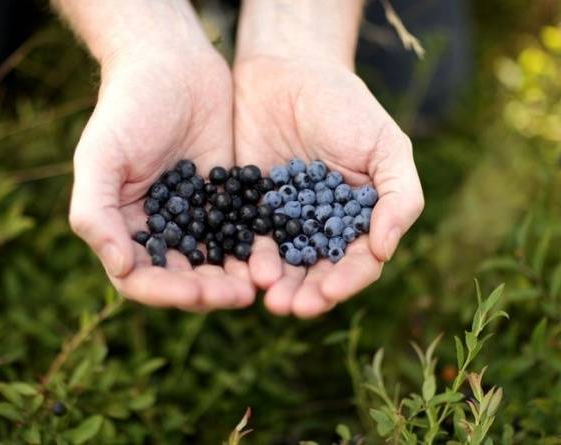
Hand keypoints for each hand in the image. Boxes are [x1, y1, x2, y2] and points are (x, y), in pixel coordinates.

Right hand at [65, 2, 253, 309]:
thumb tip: (120, 268)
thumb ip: (96, 212)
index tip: (195, 291)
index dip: (165, 290)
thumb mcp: (100, 157)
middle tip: (238, 295)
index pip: (139, 277)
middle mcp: (159, 228)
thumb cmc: (127, 108)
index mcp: (123, 226)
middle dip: (209, 291)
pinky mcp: (226, 198)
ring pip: (215, 262)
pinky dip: (254, 249)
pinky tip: (272, 256)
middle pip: (183, 276)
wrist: (172, 63)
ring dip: (234, 278)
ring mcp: (195, 216)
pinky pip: (241, 232)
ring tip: (260, 283)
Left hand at [234, 55, 423, 316]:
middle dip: (306, 293)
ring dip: (276, 285)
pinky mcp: (251, 207)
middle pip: (317, 272)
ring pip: (283, 263)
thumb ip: (399, 196)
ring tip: (268, 298)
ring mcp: (285, 219)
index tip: (328, 293)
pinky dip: (249, 257)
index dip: (346, 281)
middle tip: (288, 307)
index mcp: (359, 218)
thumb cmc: (345, 106)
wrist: (288, 70)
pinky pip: (249, 239)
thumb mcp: (385, 145)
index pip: (357, 262)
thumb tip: (385, 250)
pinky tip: (246, 270)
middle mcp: (322, 226)